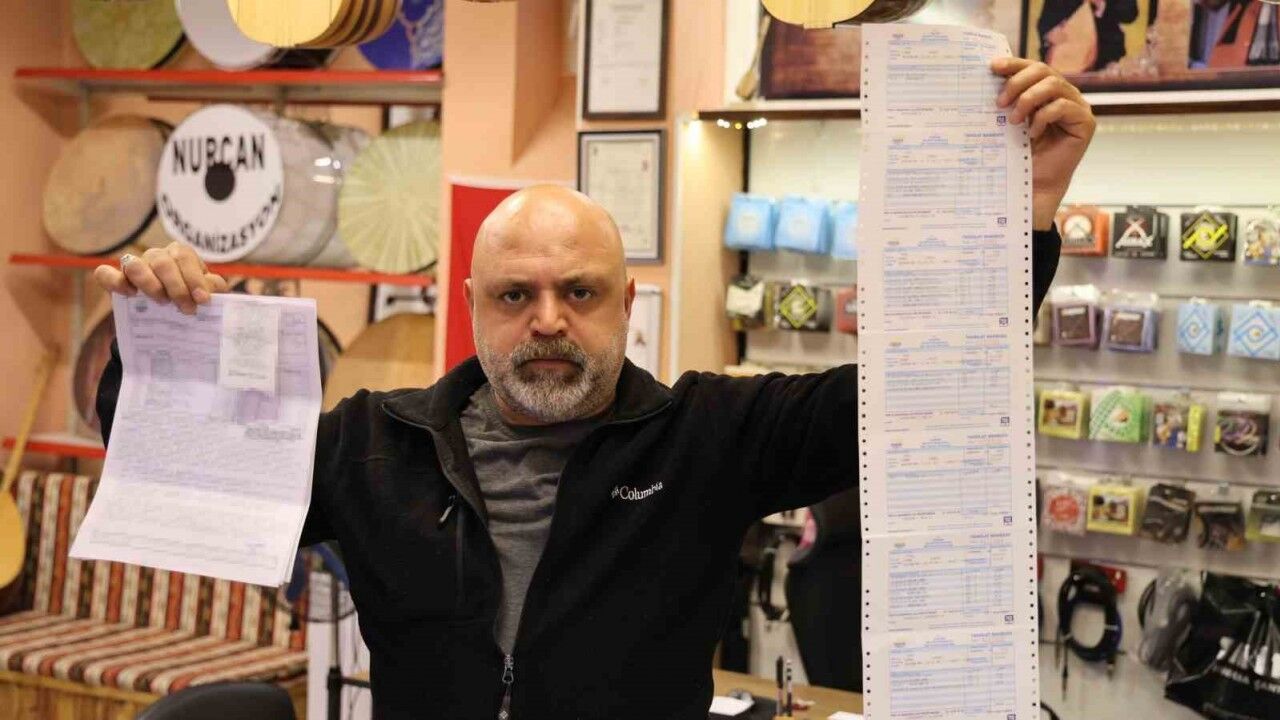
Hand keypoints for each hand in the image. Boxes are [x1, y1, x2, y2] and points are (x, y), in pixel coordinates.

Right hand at [93, 243, 228, 314]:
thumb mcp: (206, 295)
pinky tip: (129, 294)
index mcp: (179, 255)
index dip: (194, 278)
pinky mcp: (115, 280)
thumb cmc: (191, 300)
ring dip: (149, 283)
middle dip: (177, 287)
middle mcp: (156, 256)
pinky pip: (105, 274)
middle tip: (186, 309)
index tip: (202, 300)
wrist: (169, 320)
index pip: (184, 256)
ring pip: (134, 264)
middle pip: (162, 262)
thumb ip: (213, 289)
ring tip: (161, 302)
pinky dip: (115, 281)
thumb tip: (211, 290)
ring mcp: (135, 266)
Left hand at [990, 58, 1095, 230]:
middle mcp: (1065, 94)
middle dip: (1018, 83)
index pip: (1032, 67)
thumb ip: (1008, 98)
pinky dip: (1044, 117)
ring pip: (1054, 85)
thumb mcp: (1010, 121)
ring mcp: (1077, 107)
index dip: (1014, 64)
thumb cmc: (1020, 154)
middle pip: (1044, 71)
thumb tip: (988, 74)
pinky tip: (1032, 133)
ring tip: (1013, 120)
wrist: (1032, 184)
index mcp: (1047, 90)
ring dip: (1029, 100)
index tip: (993, 67)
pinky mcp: (1086, 122)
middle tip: (1000, 102)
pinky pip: (1064, 107)